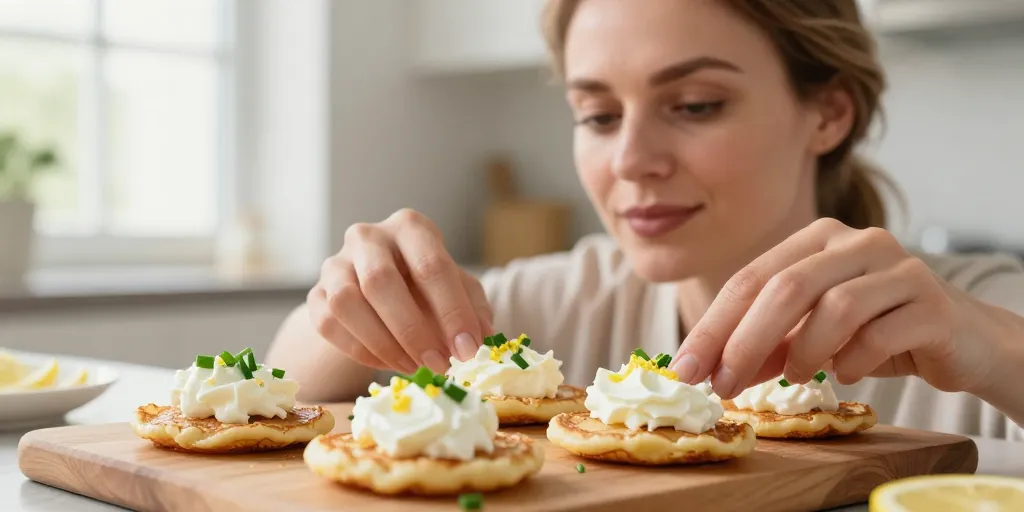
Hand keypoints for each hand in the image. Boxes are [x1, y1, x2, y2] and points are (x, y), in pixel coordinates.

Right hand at [308, 209, 492, 373]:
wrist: (383, 289)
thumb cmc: (428, 286)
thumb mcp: (460, 289)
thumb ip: (474, 310)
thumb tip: (480, 339)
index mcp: (410, 227)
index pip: (432, 266)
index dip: (452, 311)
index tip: (468, 349)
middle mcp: (368, 237)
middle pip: (380, 281)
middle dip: (413, 331)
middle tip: (439, 364)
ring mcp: (335, 263)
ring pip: (345, 303)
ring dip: (383, 343)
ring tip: (414, 366)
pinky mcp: (315, 294)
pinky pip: (328, 324)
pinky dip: (361, 351)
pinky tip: (390, 363)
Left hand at [671, 217, 1001, 399]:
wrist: (959, 338)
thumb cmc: (874, 331)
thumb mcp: (809, 338)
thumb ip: (764, 348)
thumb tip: (708, 372)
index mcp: (816, 239)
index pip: (750, 278)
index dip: (713, 326)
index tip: (684, 368)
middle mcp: (856, 241)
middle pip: (786, 288)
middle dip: (745, 342)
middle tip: (723, 385)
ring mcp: (897, 266)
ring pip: (834, 306)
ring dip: (805, 351)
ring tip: (796, 376)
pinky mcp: (931, 300)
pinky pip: (880, 333)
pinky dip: (854, 360)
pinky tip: (848, 372)